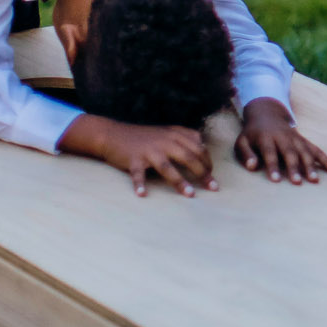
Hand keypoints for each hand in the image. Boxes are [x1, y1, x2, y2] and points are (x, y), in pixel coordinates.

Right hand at [73, 116, 215, 197]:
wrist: (113, 134)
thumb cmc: (144, 137)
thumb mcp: (167, 132)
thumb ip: (185, 137)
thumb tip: (204, 147)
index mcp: (174, 135)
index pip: (198, 148)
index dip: (208, 162)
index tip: (213, 175)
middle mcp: (164, 141)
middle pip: (188, 157)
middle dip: (203, 173)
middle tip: (213, 188)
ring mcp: (149, 150)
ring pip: (167, 167)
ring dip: (179, 182)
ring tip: (190, 195)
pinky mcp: (133, 159)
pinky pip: (138, 173)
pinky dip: (139, 184)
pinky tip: (142, 194)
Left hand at [235, 97, 326, 183]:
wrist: (267, 114)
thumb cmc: (252, 133)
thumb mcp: (242, 141)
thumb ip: (246, 154)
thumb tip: (251, 167)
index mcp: (266, 138)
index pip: (270, 153)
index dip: (272, 166)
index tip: (276, 180)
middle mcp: (284, 138)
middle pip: (290, 153)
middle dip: (294, 167)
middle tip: (297, 182)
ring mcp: (296, 139)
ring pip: (305, 152)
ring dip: (310, 165)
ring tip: (315, 180)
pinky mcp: (304, 141)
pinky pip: (317, 150)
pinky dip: (326, 160)